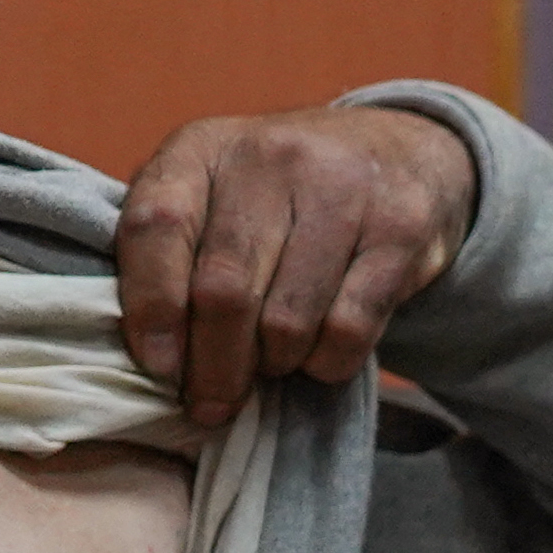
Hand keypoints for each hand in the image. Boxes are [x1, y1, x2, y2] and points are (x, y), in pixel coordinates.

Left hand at [112, 104, 479, 425]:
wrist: (398, 148)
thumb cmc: (282, 192)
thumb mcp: (213, 192)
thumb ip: (171, 251)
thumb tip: (154, 356)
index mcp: (203, 147)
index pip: (156, 226)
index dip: (150, 307)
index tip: (158, 368)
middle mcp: (271, 156)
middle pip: (224, 290)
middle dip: (213, 367)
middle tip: (212, 405)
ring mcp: (343, 187)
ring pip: (287, 320)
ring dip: (274, 365)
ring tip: (272, 367)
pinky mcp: (402, 228)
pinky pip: (350, 327)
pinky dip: (327, 363)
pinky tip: (319, 356)